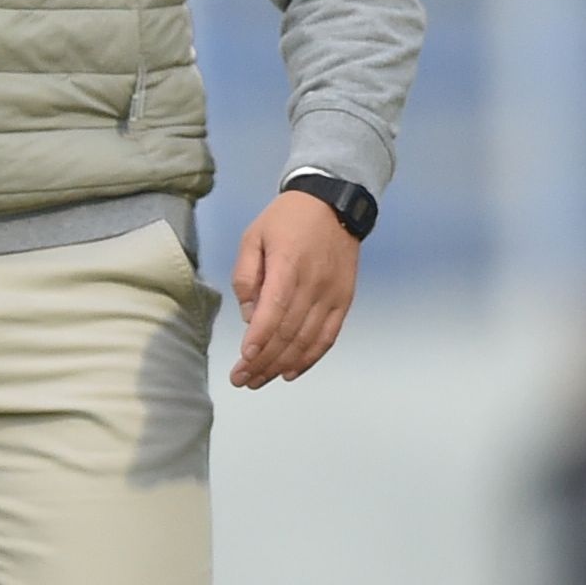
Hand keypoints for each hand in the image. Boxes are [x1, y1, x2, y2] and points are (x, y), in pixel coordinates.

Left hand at [229, 189, 359, 388]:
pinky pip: (328, 337)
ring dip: (282, 365)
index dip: (259, 340)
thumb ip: (246, 276)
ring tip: (259, 380)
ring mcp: (332, 295)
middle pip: (288, 333)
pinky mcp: (344, 301)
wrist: (334, 204)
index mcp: (288, 265)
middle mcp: (313, 284)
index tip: (243, 360)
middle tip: (241, 380)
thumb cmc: (287, 219)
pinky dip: (310, 358)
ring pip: (307, 340)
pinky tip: (290, 372)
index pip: (274, 312)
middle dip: (263, 361)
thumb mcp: (253, 236)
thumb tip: (250, 317)